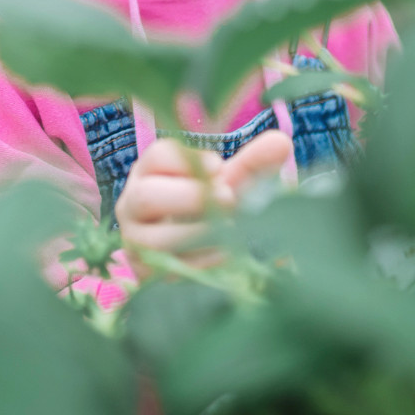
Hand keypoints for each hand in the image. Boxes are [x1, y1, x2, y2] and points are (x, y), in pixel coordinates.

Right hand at [115, 131, 291, 264]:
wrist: (193, 248)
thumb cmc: (208, 205)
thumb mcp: (227, 182)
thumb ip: (251, 163)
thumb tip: (282, 142)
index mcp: (148, 172)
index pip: (158, 157)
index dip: (189, 161)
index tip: (220, 167)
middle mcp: (132, 204)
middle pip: (148, 197)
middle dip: (192, 199)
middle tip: (229, 199)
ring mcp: (135, 241)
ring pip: (157, 239)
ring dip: (200, 234)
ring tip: (231, 229)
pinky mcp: (146, 272)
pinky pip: (170, 269)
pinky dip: (203, 261)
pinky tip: (226, 252)